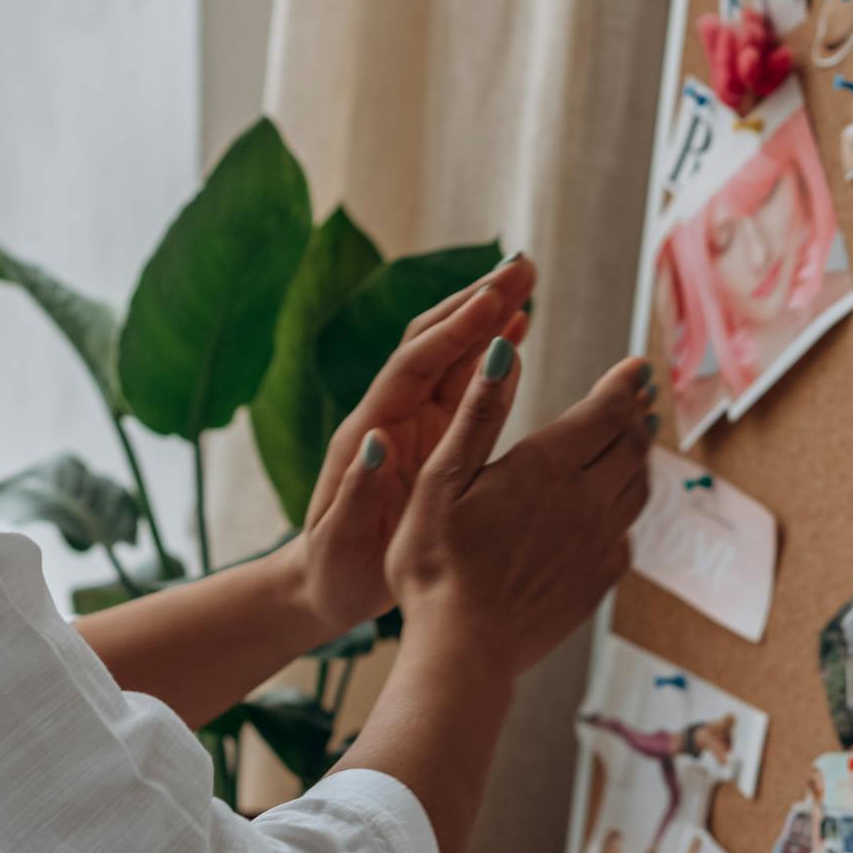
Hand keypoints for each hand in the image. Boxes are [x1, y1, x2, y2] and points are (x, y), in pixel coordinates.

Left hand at [290, 256, 537, 634]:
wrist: (325, 586)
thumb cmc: (333, 571)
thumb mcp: (340, 539)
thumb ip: (357, 490)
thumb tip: (376, 440)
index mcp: (369, 432)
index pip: (414, 365)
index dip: (453, 331)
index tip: (493, 298)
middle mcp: (392, 415)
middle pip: (435, 341)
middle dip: (477, 301)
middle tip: (523, 265)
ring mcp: (414, 423)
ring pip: (454, 356)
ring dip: (488, 317)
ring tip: (527, 281)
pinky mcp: (433, 439)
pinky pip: (465, 386)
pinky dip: (492, 355)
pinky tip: (518, 332)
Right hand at [382, 340, 656, 679]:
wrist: (463, 649)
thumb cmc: (437, 562)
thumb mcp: (441, 478)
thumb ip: (478, 412)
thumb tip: (504, 351)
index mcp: (547, 467)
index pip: (604, 412)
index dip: (624, 385)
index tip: (637, 367)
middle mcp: (586, 501)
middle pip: (630, 446)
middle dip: (636, 415)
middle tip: (641, 398)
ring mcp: (598, 544)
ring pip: (637, 488)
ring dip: (639, 458)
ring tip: (635, 442)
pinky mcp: (598, 581)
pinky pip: (626, 535)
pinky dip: (626, 510)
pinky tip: (613, 510)